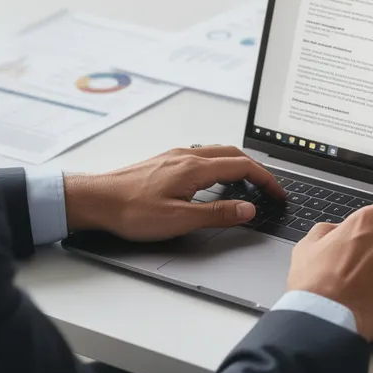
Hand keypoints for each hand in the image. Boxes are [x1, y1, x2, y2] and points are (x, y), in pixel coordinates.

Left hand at [63, 146, 284, 240]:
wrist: (94, 200)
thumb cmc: (130, 211)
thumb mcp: (179, 220)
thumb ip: (217, 214)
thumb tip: (248, 209)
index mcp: (194, 168)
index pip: (242, 167)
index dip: (265, 180)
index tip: (278, 193)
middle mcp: (186, 156)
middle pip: (232, 154)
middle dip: (255, 169)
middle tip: (268, 187)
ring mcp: (174, 156)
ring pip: (216, 153)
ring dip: (237, 164)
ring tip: (247, 183)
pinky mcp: (163, 161)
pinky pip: (201, 156)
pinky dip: (218, 165)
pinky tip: (212, 180)